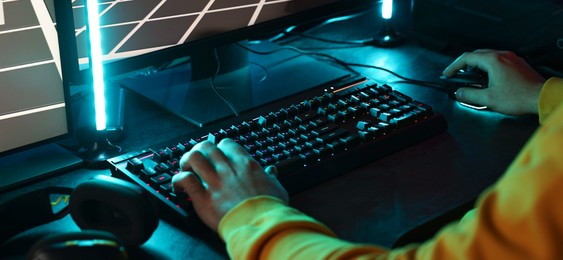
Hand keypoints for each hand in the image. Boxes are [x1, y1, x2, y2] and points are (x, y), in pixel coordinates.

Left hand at [172, 139, 288, 230]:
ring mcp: (215, 182)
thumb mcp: (276, 187)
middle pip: (206, 146)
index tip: (216, 157)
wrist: (261, 225)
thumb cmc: (270, 208)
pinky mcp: (203, 197)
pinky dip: (178, 181)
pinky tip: (179, 188)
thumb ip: (271, 176)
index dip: (219, 148)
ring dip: (186, 162)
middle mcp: (228, 169)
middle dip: (199, 151)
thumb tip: (271, 170)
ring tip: (186, 170)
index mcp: (246, 164)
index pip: (226, 144)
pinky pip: (185, 180)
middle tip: (197, 162)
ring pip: (193, 157)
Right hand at [442, 49, 545, 114]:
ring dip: (476, 66)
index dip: (454, 66)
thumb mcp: (489, 99)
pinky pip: (498, 61)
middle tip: (457, 74)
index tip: (448, 73)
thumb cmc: (520, 97)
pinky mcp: (517, 64)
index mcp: (493, 61)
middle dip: (464, 65)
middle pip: (476, 55)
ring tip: (471, 78)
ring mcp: (511, 59)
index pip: (466, 58)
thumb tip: (459, 92)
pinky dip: (488, 67)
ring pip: (487, 57)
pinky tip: (487, 79)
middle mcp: (502, 56)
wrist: (541, 97)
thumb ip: (469, 95)